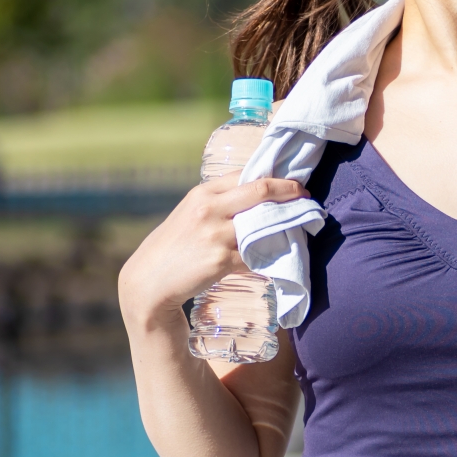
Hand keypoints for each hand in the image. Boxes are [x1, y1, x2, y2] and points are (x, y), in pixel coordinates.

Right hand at [119, 178, 306, 325]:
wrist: (149, 281)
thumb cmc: (174, 246)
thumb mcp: (191, 213)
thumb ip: (219, 202)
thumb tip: (258, 194)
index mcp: (202, 193)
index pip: (246, 175)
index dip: (274, 178)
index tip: (293, 182)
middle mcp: (209, 209)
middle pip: (260, 190)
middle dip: (289, 191)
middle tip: (306, 196)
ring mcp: (215, 235)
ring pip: (263, 223)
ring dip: (286, 225)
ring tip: (300, 225)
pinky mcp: (221, 260)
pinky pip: (256, 256)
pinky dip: (270, 256)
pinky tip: (280, 256)